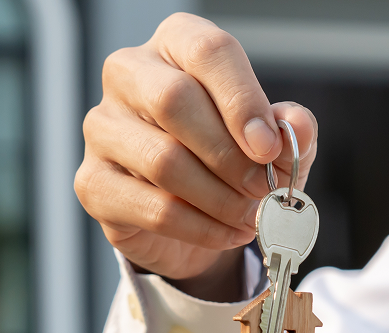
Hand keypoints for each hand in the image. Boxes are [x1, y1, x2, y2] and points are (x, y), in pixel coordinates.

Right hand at [75, 13, 318, 293]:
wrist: (193, 216)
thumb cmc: (231, 159)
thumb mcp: (273, 142)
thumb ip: (290, 129)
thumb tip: (294, 125)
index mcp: (176, 44)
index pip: (207, 51)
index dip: (242, 99)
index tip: (268, 146)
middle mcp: (129, 75)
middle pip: (173, 101)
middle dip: (229, 155)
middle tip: (263, 188)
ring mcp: (103, 128)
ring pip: (162, 161)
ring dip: (220, 198)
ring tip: (251, 216)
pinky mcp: (94, 183)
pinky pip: (153, 208)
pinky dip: (202, 228)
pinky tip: (228, 233)